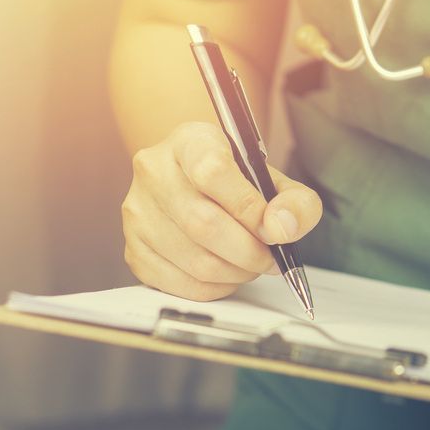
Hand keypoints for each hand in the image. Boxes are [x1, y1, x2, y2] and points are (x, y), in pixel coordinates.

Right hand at [121, 122, 322, 300]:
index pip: (213, 172)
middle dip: (249, 251)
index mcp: (189, 141)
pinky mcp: (133, 248)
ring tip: (251, 264)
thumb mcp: (275, 181)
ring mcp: (137, 211)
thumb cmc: (237, 183)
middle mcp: (154, 171)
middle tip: (270, 258)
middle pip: (204, 223)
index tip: (273, 229)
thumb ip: (296, 202)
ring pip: (194, 259)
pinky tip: (226, 273)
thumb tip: (282, 229)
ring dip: (235, 272)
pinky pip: (178, 283)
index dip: (249, 209)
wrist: (197, 187)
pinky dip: (214, 288)